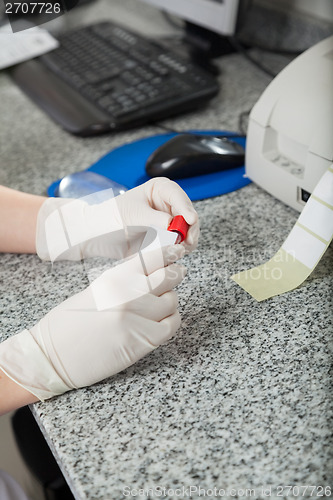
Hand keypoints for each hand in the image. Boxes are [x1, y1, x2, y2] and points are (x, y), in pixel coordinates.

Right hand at [0, 245, 185, 400]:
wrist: (53, 355)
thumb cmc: (69, 322)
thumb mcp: (96, 290)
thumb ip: (124, 280)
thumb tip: (151, 271)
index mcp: (114, 278)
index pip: (153, 257)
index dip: (170, 252)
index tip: (178, 250)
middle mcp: (129, 294)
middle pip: (169, 276)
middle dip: (175, 274)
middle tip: (176, 273)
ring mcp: (139, 318)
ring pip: (172, 301)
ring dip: (168, 301)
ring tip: (157, 305)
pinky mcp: (145, 341)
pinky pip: (172, 325)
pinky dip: (170, 321)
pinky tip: (161, 321)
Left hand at [36, 178, 198, 260]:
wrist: (96, 233)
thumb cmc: (111, 216)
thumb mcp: (134, 215)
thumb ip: (156, 220)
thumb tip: (176, 227)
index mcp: (159, 190)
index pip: (179, 197)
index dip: (187, 209)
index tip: (190, 220)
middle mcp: (167, 204)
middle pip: (188, 215)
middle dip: (190, 228)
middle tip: (188, 241)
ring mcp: (167, 221)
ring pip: (187, 231)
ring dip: (187, 240)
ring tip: (181, 248)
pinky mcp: (164, 237)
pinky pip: (178, 244)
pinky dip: (179, 248)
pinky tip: (174, 252)